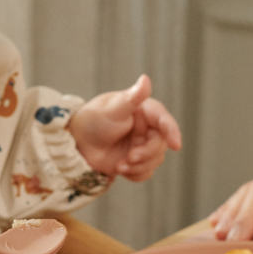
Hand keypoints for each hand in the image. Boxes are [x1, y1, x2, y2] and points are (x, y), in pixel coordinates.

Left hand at [67, 74, 182, 181]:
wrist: (76, 145)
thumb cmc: (93, 121)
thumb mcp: (112, 109)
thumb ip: (131, 97)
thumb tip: (145, 79)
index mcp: (144, 111)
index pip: (163, 120)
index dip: (172, 131)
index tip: (176, 145)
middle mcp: (147, 128)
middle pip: (160, 144)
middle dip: (146, 154)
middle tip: (129, 157)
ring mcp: (142, 145)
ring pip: (155, 161)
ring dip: (138, 166)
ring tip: (120, 165)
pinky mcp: (136, 161)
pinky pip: (145, 172)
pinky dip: (135, 174)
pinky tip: (120, 169)